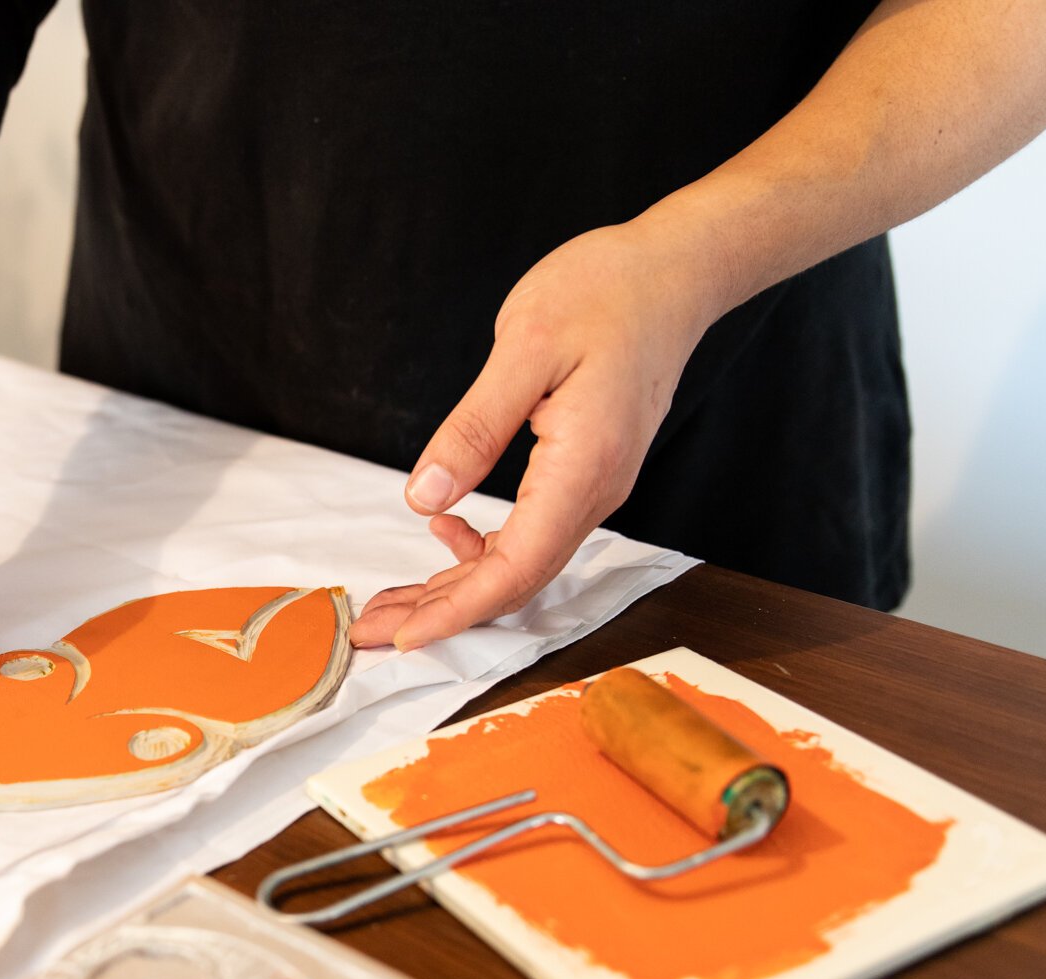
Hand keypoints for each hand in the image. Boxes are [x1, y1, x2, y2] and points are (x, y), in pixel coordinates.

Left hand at [350, 221, 722, 650]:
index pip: (517, 567)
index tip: (405, 637)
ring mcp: (595, 485)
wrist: (673, 273)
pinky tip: (444, 526)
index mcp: (583, 465)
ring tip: (394, 600)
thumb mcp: (525, 346)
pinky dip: (483, 546)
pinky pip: (534, 531)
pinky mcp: (587, 472)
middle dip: (442, 613)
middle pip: (516, 579)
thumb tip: (422, 498)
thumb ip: (474, 428)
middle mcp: (596, 490)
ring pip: (522, 561)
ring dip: (457, 586)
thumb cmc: (606, 292)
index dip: (458, 610)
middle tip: (371, 632)